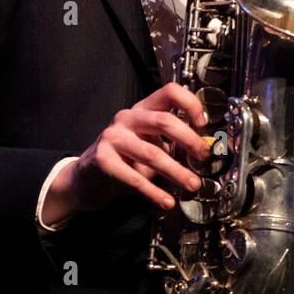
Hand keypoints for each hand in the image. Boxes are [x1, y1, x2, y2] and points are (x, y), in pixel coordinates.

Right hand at [44, 83, 211, 224]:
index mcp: (144, 109)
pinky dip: (154, 192)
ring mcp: (113, 136)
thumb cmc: (126, 160)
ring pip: (152, 153)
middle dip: (189, 141)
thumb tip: (205, 151)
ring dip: (176, 171)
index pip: (170, 92)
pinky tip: (166, 201)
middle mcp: (128, 118)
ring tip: (192, 184)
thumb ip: (175, 145)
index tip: (203, 124)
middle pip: (164, 121)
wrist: (88, 178)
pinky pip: (133, 177)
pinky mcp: (102, 159)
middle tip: (203, 158)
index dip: (190, 104)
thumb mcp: (152, 145)